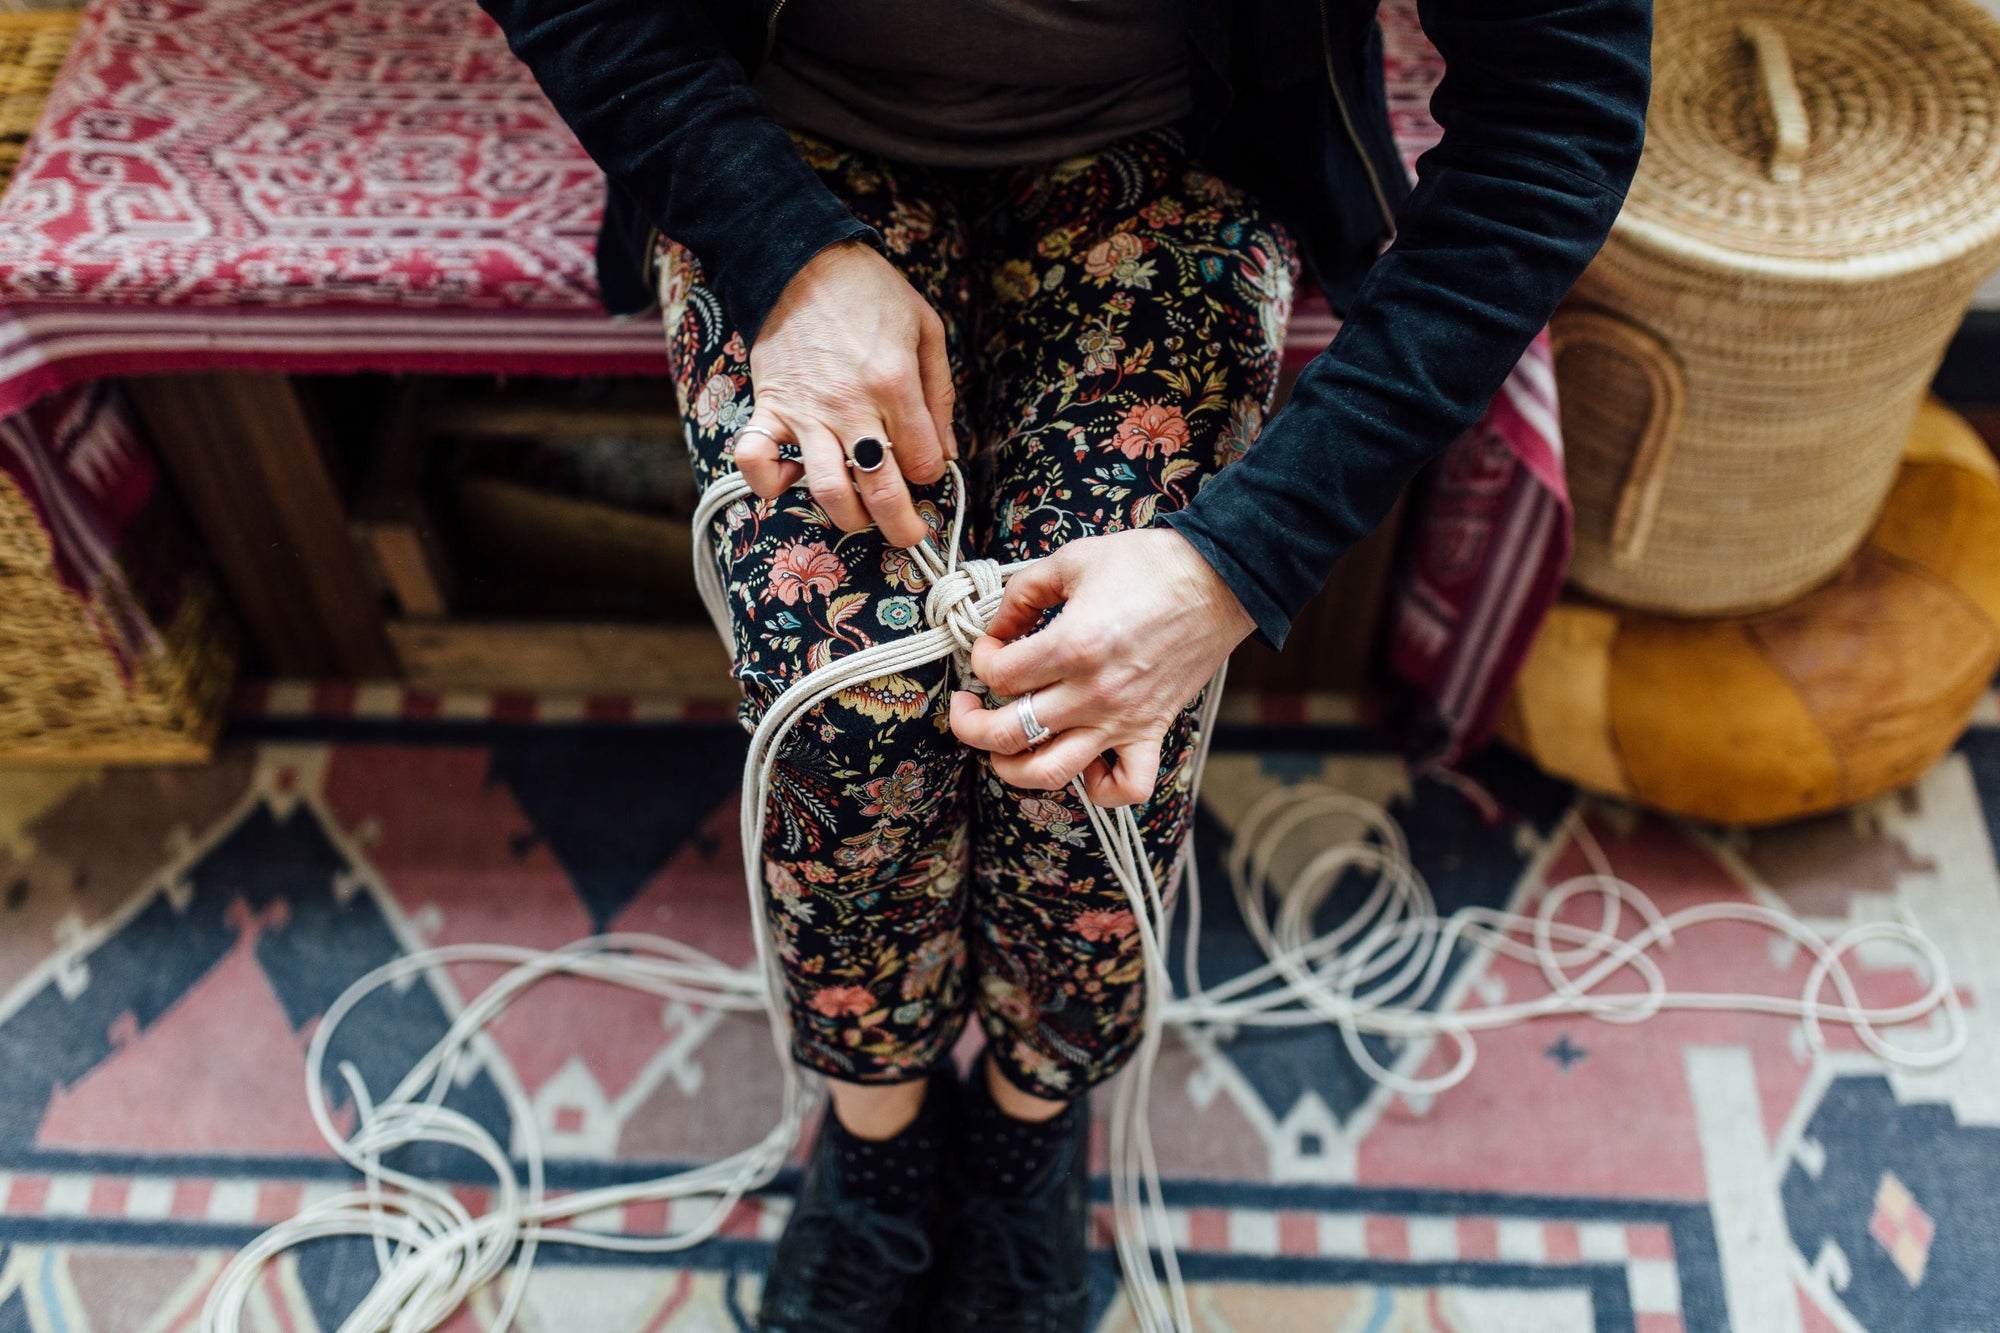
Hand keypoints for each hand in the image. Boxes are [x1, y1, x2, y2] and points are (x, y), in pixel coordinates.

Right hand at [734, 240, 958, 548]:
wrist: (801, 258)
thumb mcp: (926, 328)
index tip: (925, 464)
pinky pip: (757, 459)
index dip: (931, 473)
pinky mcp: (769, 407)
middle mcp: (853, 407)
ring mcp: (807, 412)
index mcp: (896, 385)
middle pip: (882, 492)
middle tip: (909, 535)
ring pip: (829, 490)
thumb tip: (946, 452)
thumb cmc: (869, 291)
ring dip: (848, 518)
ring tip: (860, 516)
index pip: (924, 463)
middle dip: (902, 527)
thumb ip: (940, 394)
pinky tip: (788, 482)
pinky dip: (768, 483)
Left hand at [949, 528, 1254, 806]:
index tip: (991, 646)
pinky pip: (1127, 787)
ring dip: (1012, 770)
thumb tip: (998, 625)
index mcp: (1072, 645)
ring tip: (1002, 751)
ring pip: (1051, 773)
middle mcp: (1093, 692)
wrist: (1219, 581)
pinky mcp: (1151, 731)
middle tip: (966, 709)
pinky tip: (1084, 765)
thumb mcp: (1073, 560)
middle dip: (970, 726)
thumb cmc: (1149, 566)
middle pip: (1008, 734)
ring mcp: (1122, 719)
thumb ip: (1023, 591)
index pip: (1001, 675)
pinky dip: (1100, 789)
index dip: (981, 660)